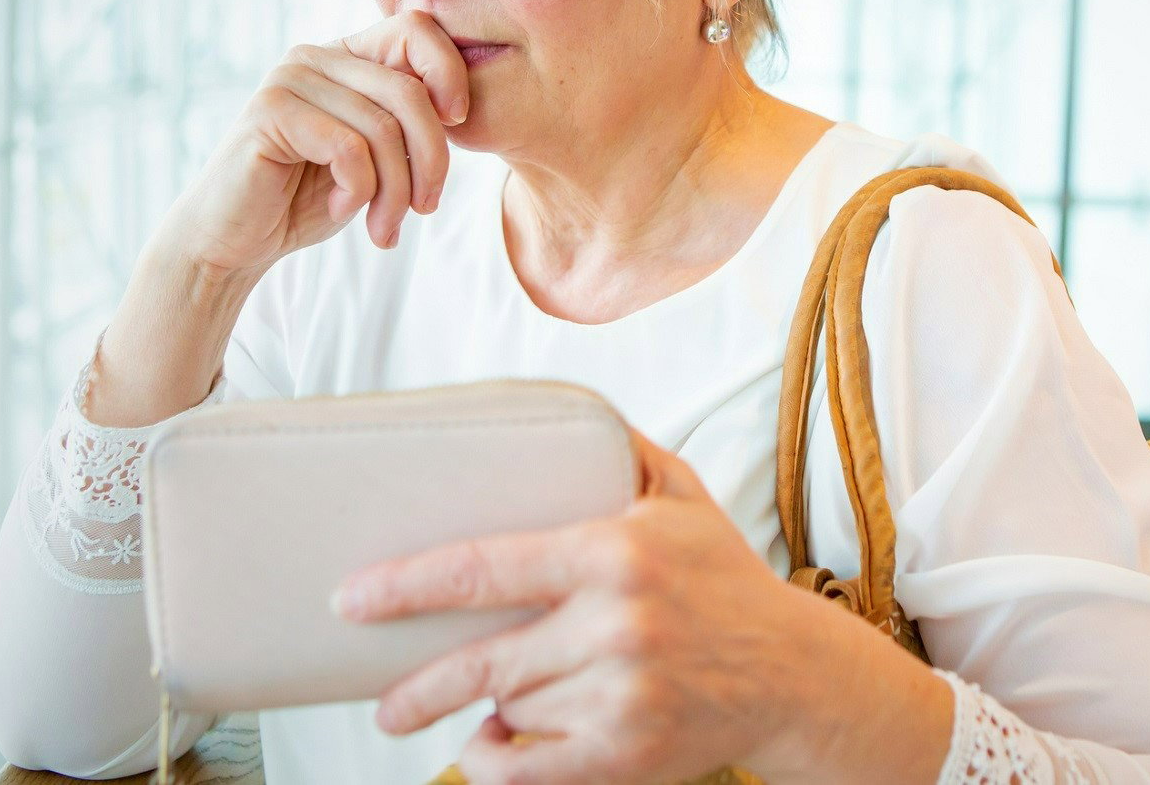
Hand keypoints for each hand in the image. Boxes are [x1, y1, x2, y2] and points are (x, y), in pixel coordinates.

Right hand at [159, 9, 469, 277]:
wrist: (237, 241)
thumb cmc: (310, 199)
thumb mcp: (376, 156)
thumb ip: (407, 123)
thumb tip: (459, 107)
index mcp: (347, 55)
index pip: (418, 30)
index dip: (451, 74)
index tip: (457, 124)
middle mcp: (316, 55)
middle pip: (410, 92)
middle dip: (431, 160)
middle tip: (424, 209)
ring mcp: (289, 78)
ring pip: (383, 129)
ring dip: (395, 192)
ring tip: (383, 225)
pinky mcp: (269, 111)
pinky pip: (348, 149)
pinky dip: (358, 191)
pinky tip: (339, 209)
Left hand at [330, 427, 953, 784]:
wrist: (796, 675)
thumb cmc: (726, 580)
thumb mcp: (684, 496)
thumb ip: (621, 448)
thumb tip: (560, 402)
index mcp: (615, 552)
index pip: (486, 567)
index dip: (407, 585)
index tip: (353, 598)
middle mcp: (616, 623)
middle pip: (482, 661)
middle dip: (416, 687)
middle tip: (383, 700)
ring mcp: (621, 692)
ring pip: (510, 708)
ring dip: (484, 713)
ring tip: (478, 706)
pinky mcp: (627, 752)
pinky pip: (530, 767)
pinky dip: (498, 760)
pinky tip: (493, 743)